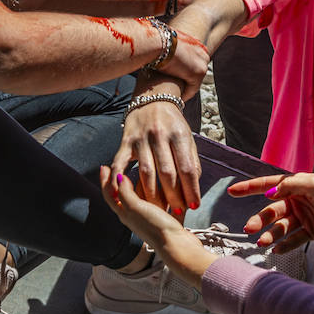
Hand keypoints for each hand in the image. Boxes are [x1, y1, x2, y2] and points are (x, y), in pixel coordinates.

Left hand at [99, 166, 215, 284]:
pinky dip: (163, 192)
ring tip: (152, 175)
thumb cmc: (156, 227)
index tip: (104, 166)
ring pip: (146, 196)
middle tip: (129, 168)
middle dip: (129, 182)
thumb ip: (125, 192)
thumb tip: (118, 177)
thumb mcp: (136, 208)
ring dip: (148, 186)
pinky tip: (167, 185)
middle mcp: (135, 215)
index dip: (105, 180)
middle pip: (128, 194)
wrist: (177, 245)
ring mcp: (150, 217)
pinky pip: (162, 201)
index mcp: (125, 213)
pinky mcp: (164, 218)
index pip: (110, 195)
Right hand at [111, 98, 201, 213]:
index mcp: (179, 135)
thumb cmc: (173, 124)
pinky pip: (120, 164)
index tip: (194, 205)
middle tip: (178, 213)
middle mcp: (160, 135)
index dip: (191, 189)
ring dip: (153, 196)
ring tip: (160, 211)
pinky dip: (119, 180)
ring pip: (146, 173)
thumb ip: (191, 161)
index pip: (187, 168)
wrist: (153, 99)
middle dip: (174, 197)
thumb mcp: (187, 137)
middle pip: (167, 173)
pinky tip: (123, 195)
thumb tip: (194, 188)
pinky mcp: (125, 142)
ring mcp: (141, 139)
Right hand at [159, 29, 209, 98]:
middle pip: (196, 73)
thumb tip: (166, 53)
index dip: (185, 72)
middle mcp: (203, 54)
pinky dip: (185, 95)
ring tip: (176, 96)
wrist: (159, 43)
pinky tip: (177, 99)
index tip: (177, 80)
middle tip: (178, 91)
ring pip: (195, 82)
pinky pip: (192, 89)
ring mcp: (202, 63)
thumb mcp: (169, 44)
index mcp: (197, 45)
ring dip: (185, 90)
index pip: (193, 63)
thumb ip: (172, 50)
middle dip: (187, 82)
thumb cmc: (158, 42)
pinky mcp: (198, 73)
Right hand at [229, 173, 313, 253]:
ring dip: (270, 234)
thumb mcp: (313, 183)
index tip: (232, 190)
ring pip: (281, 227)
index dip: (249, 188)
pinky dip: (285, 245)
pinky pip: (294, 239)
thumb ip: (289, 186)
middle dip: (260, 218)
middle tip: (250, 228)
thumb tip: (269, 194)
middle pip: (272, 211)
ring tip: (262, 241)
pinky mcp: (311, 232)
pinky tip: (276, 250)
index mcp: (295, 185)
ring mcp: (303, 217)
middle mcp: (297, 201)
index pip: (267, 186)